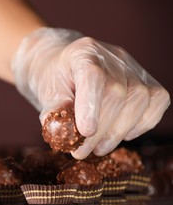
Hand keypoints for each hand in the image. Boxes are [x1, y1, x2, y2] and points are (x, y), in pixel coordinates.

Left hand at [11, 28, 169, 158]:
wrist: (66, 66)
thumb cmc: (55, 79)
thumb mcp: (46, 92)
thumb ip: (53, 110)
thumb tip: (59, 132)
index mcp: (83, 52)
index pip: (92, 75)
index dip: (91, 105)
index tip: (85, 132)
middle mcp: (112, 56)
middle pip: (116, 94)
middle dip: (100, 131)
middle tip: (81, 152)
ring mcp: (133, 67)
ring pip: (138, 100)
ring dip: (117, 133)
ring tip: (97, 148)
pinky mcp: (147, 80)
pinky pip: (156, 102)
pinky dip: (142, 124)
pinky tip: (121, 135)